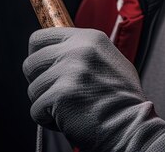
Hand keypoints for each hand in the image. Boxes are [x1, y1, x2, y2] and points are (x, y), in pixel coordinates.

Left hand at [22, 27, 164, 151]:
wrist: (133, 127)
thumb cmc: (123, 100)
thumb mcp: (110, 60)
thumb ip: (84, 51)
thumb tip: (57, 50)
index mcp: (89, 38)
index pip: (41, 38)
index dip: (37, 55)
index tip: (42, 68)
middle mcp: (78, 50)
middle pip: (31, 63)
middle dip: (39, 82)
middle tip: (56, 94)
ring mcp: (69, 72)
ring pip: (33, 88)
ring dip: (45, 103)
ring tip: (68, 109)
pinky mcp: (61, 95)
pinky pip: (36, 109)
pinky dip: (47, 120)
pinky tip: (67, 120)